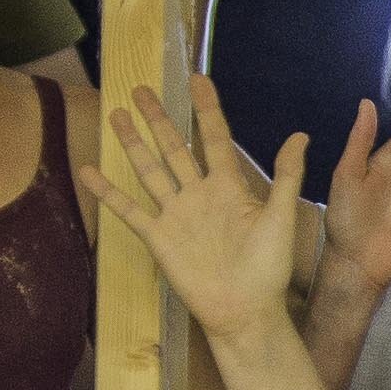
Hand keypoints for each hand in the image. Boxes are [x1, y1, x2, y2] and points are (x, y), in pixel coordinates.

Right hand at [97, 81, 315, 343]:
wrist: (244, 310)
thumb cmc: (268, 268)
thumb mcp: (281, 217)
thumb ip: (286, 176)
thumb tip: (300, 136)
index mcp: (229, 187)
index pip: (214, 137)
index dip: (206, 109)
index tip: (198, 79)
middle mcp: (199, 194)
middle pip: (174, 147)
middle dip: (158, 118)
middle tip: (141, 89)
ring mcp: (176, 214)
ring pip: (150, 170)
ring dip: (133, 143)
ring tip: (116, 115)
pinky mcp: (158, 237)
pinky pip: (130, 210)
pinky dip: (108, 192)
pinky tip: (90, 171)